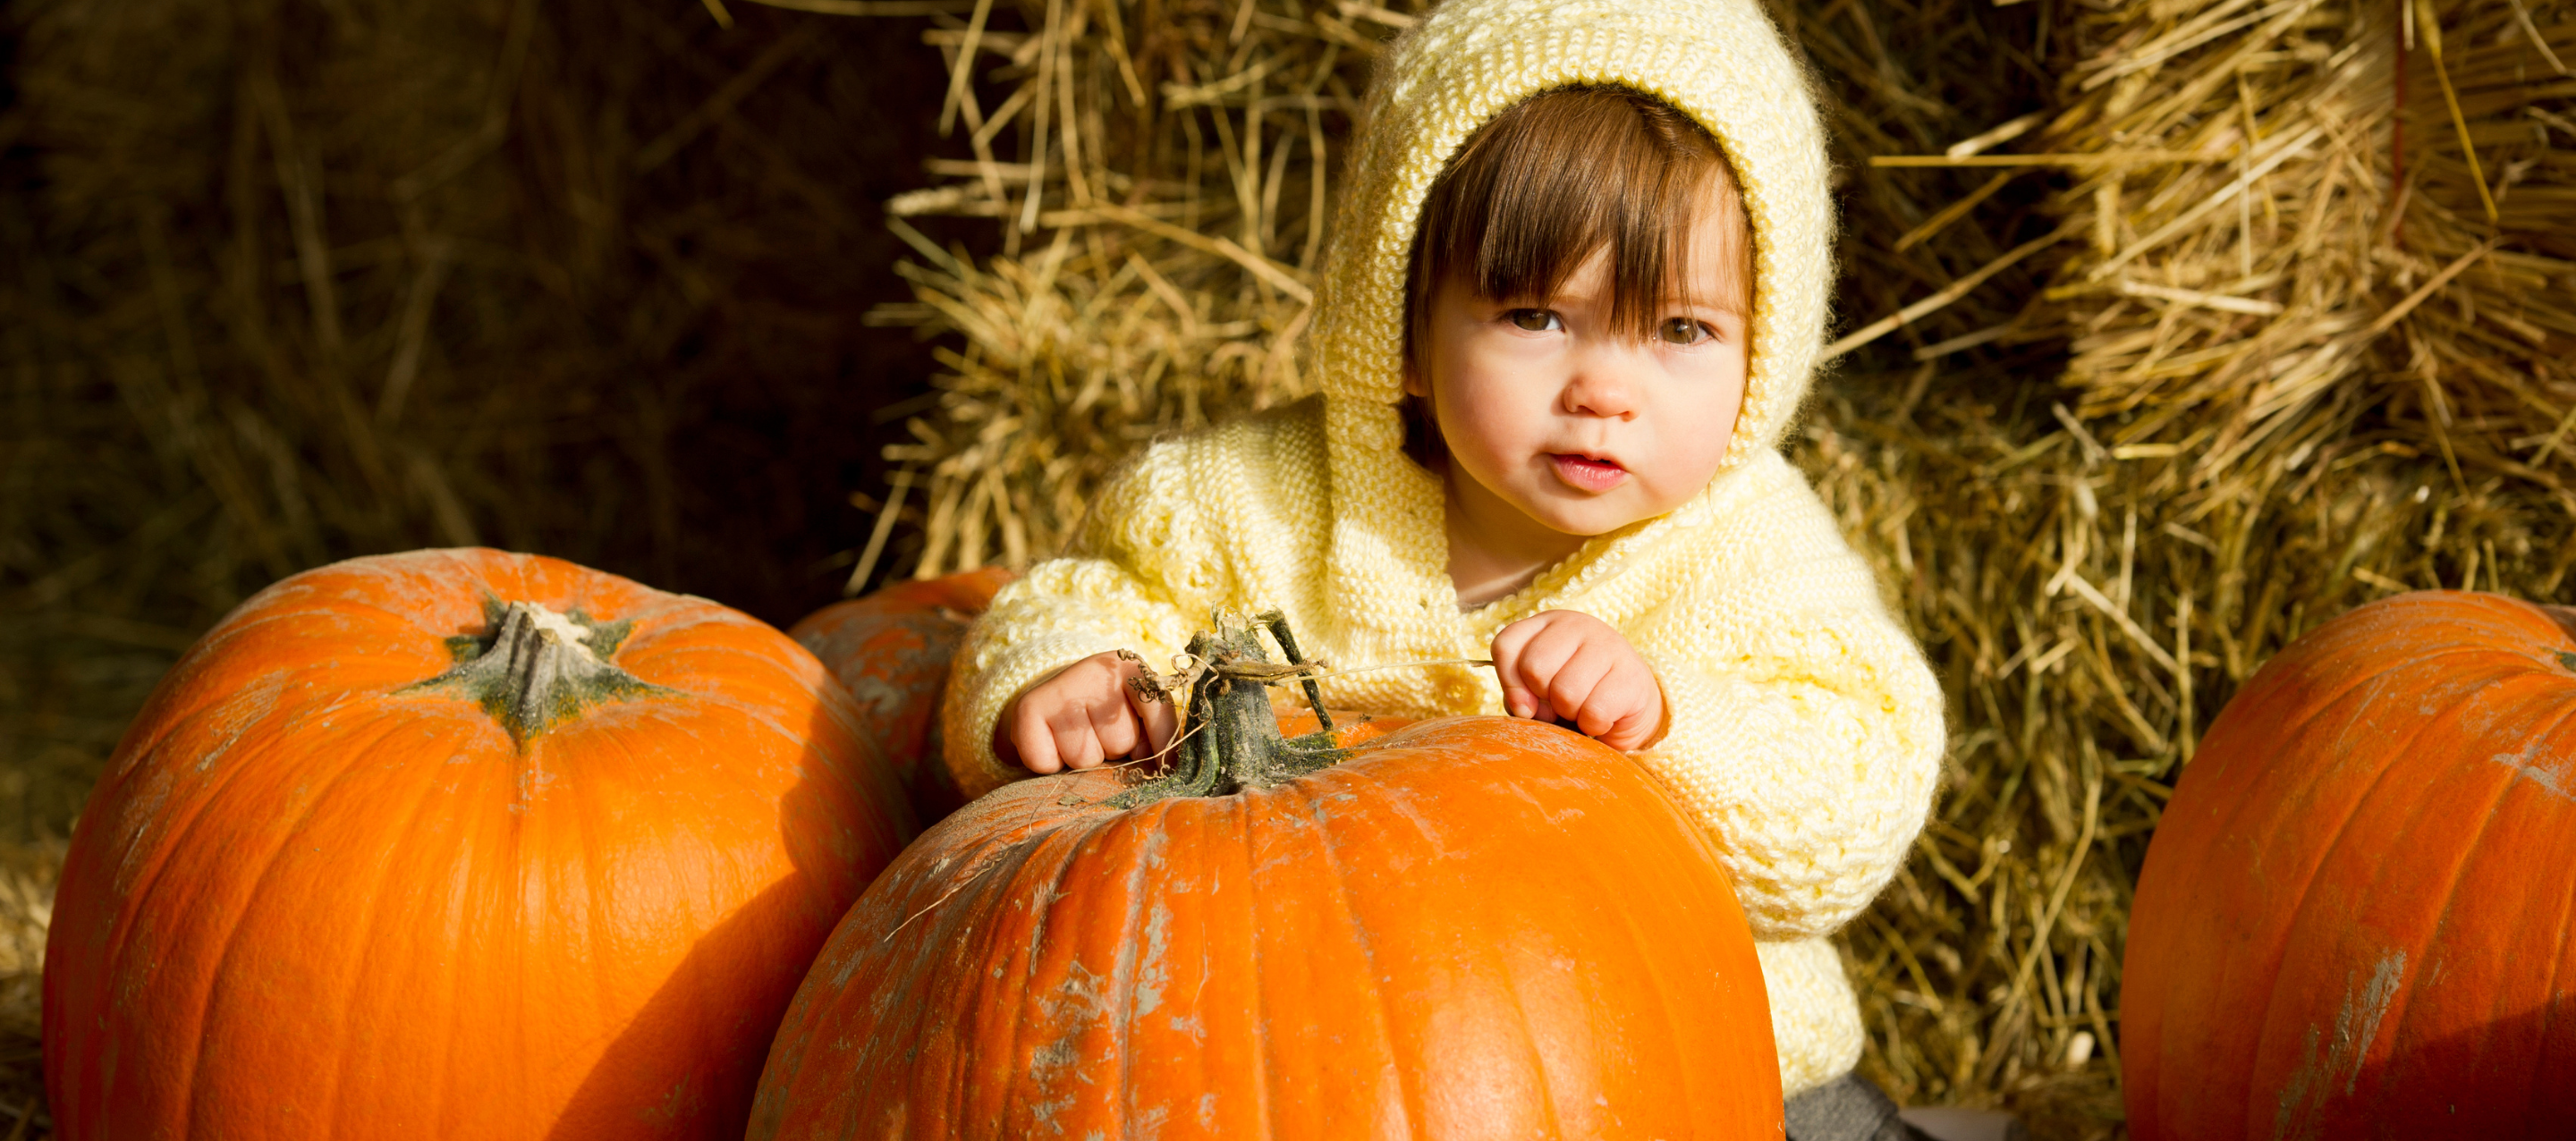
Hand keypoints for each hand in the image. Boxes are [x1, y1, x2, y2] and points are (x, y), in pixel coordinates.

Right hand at [996, 651, 1180, 773]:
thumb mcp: (1136, 712)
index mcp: (1130, 669)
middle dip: (1113, 751)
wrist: (1051, 700)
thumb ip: (1156, 734)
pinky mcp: (1029, 707)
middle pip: (1120, 742)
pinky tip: (1051, 744)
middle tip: (1099, 736)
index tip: (1166, 767)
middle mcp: (1095, 672)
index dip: (1163, 743)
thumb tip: (1165, 768)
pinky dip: (1049, 763)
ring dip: (1083, 759)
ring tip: (1075, 738)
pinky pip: (1047, 762)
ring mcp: (1061, 688)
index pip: (1156, 710)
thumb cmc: (1104, 713)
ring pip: (1085, 757)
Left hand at [1490, 610, 1666, 749]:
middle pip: (1534, 668)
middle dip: (1543, 698)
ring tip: (1583, 707)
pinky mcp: (1632, 673)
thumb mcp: (1538, 691)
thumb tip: (1524, 709)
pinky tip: (1603, 716)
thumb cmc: (1575, 696)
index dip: (1509, 682)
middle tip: (1561, 702)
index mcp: (1546, 623)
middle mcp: (1576, 625)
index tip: (1525, 701)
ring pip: (1565, 692)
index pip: (1506, 645)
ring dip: (1571, 714)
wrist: (1631, 706)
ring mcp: (1607, 644)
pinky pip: (1595, 711)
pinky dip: (1594, 725)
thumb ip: (1518, 695)